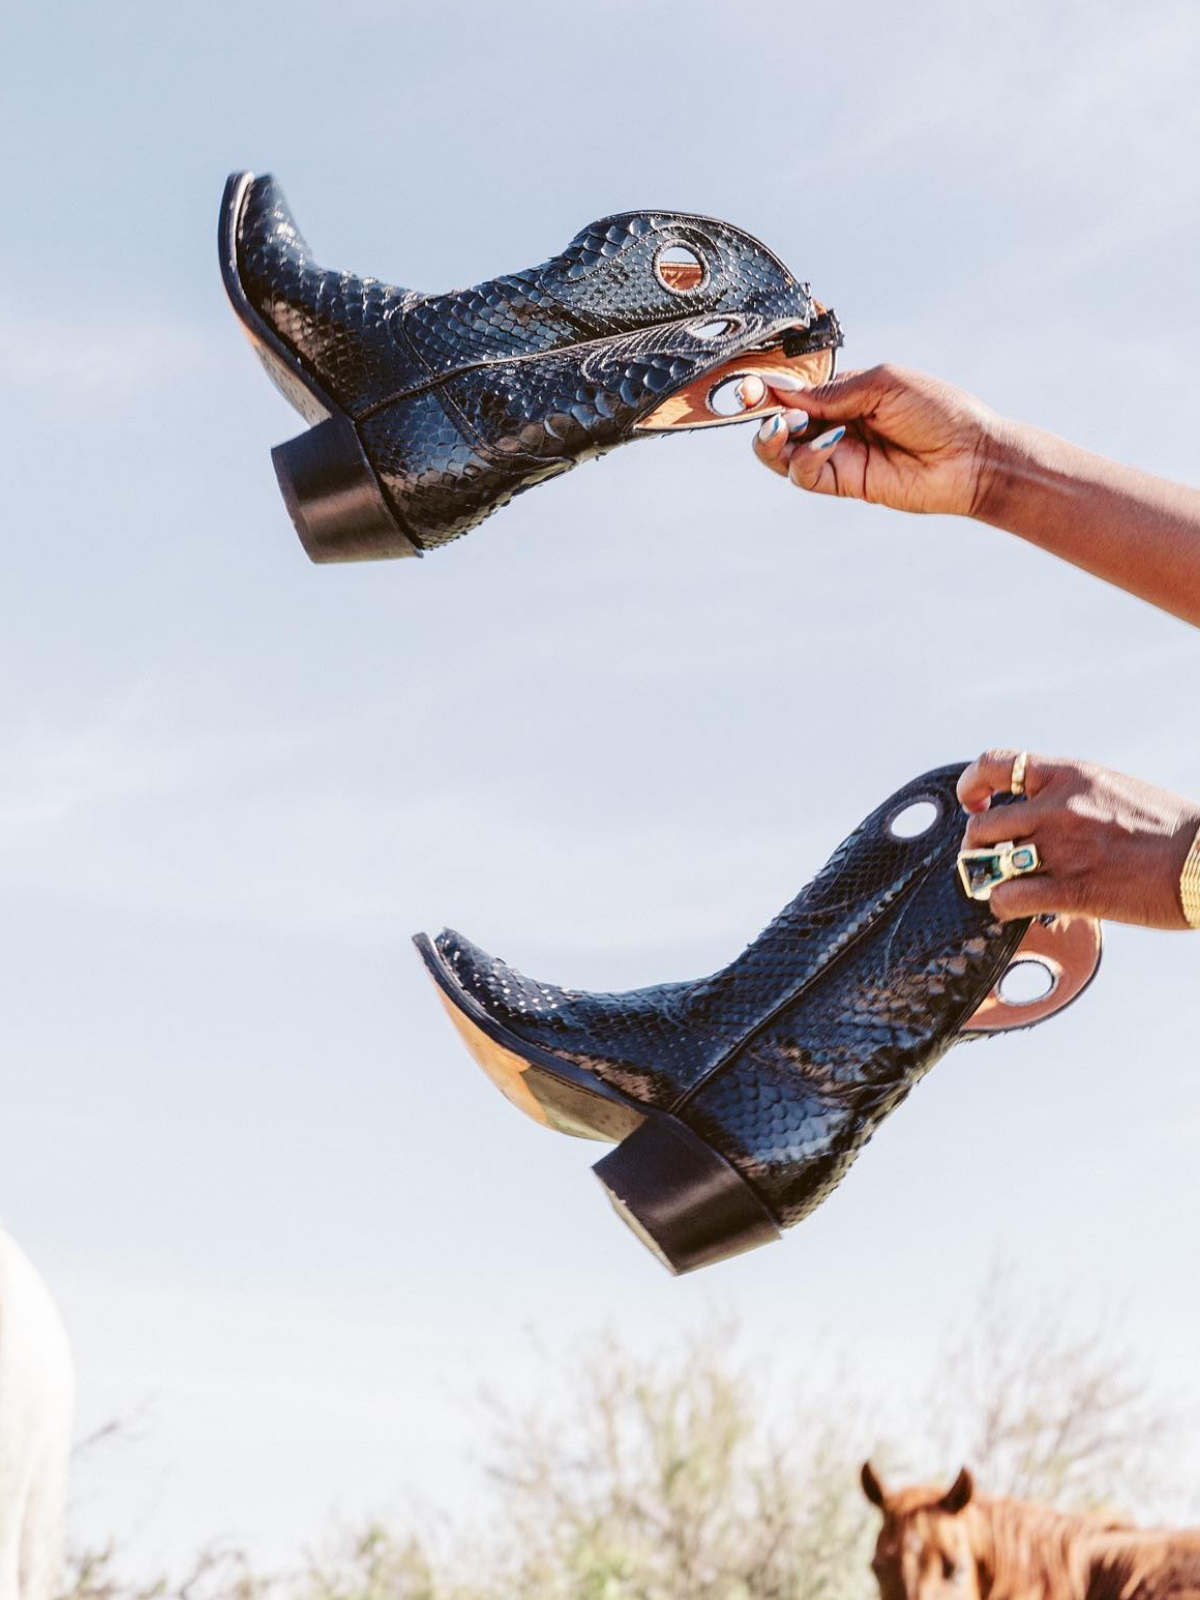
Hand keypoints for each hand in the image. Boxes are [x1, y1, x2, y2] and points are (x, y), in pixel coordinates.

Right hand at [751, 364, 1004, 516]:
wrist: (971, 455)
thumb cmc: (938, 411)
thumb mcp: (883, 384)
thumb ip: (832, 392)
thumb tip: (782, 391)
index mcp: (845, 394)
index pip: (795, 391)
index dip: (769, 389)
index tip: (750, 385)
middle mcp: (836, 424)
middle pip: (779, 422)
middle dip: (762, 412)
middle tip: (756, 403)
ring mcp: (837, 455)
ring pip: (782, 453)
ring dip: (773, 438)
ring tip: (784, 426)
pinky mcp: (843, 483)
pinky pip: (806, 474)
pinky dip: (805, 457)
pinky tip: (827, 442)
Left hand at [957, 750, 1199, 929]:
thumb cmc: (1169, 831)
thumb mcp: (1114, 790)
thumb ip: (1073, 797)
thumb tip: (1041, 815)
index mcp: (1072, 776)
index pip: (997, 763)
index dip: (971, 784)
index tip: (974, 801)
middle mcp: (1059, 808)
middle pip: (983, 825)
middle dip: (978, 846)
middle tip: (988, 858)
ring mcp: (1062, 848)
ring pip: (988, 863)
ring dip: (986, 878)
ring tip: (998, 885)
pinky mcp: (1071, 890)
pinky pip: (1008, 897)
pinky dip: (1001, 905)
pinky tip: (1012, 909)